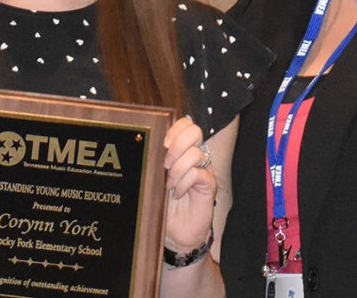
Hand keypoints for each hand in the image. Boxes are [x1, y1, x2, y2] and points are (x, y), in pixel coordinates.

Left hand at [162, 117, 216, 252]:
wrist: (176, 232)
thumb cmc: (164, 205)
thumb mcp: (156, 179)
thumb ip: (156, 161)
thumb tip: (146, 145)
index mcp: (183, 150)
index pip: (186, 124)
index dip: (176, 128)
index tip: (163, 143)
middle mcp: (195, 156)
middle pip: (194, 132)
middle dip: (177, 145)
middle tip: (165, 164)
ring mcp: (204, 169)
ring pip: (196, 153)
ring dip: (177, 170)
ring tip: (169, 185)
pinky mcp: (209, 185)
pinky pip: (198, 174)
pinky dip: (184, 183)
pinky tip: (177, 193)